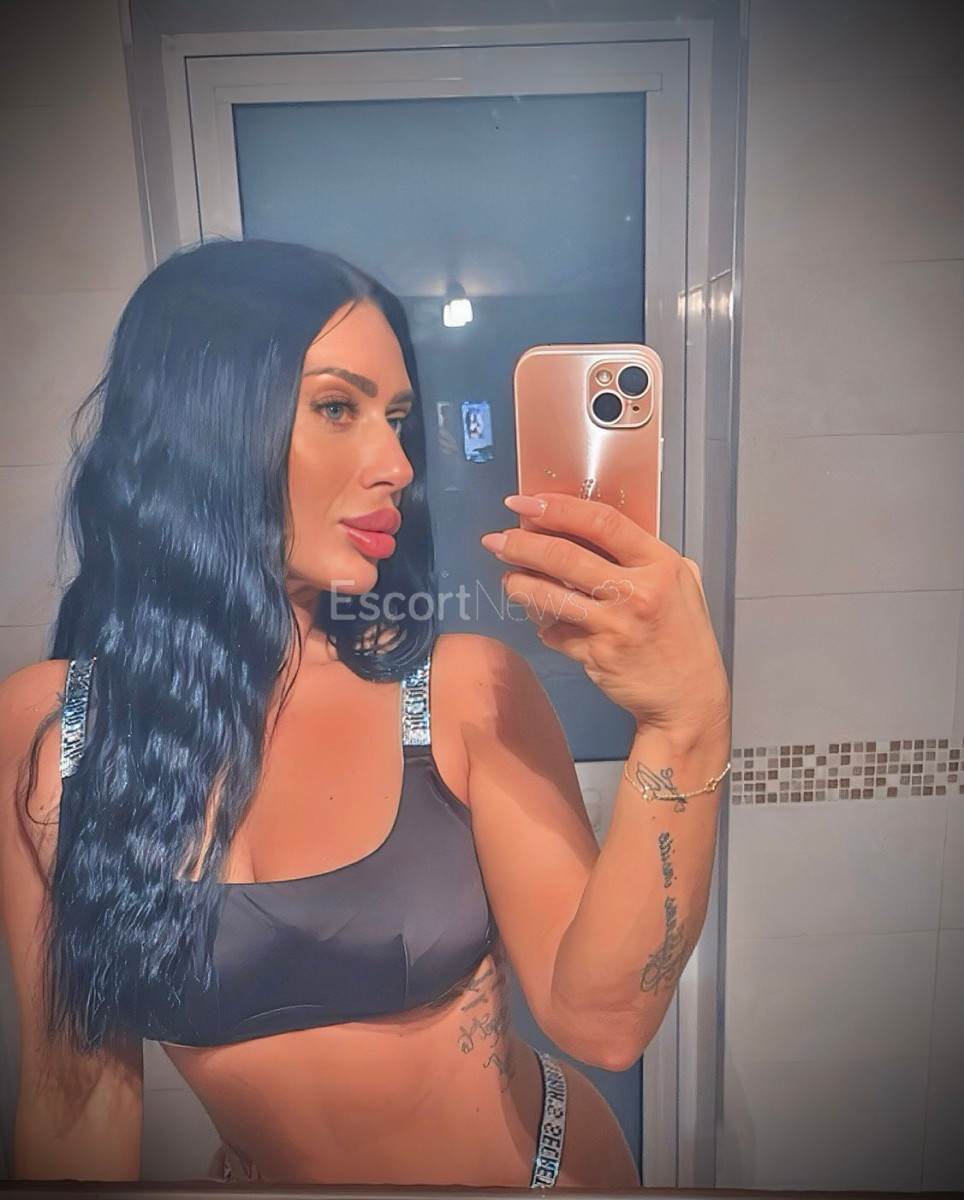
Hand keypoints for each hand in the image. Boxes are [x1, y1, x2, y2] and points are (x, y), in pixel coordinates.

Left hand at [480, 492, 730, 739]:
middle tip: (497, 540)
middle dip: (521, 544)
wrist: (688, 698)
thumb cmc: (683, 636)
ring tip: (507, 578)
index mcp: (659, 564)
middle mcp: (636, 591)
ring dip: (518, 583)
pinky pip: (554, 632)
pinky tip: (542, 621)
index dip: (558, 508)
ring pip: (548, 595)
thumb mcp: (681, 583)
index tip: (526, 502)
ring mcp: (614, 625)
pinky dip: (543, 625)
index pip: (601, 522)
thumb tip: (592, 530)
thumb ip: (644, 556)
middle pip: (564, 556)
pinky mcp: (596, 655)